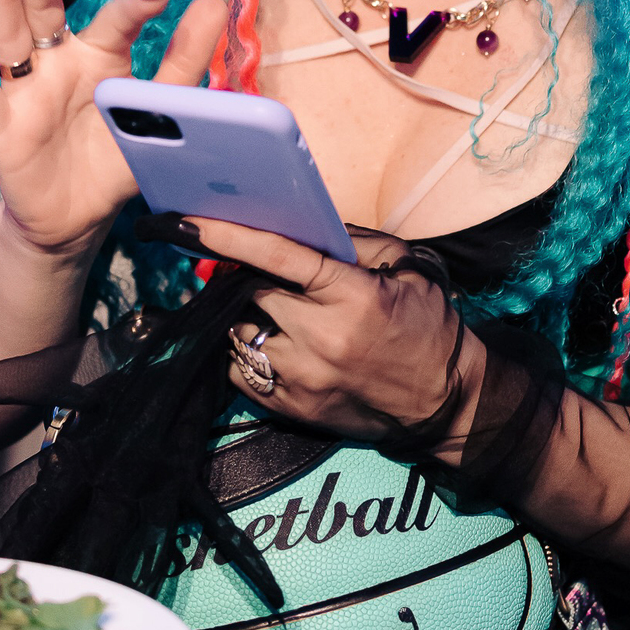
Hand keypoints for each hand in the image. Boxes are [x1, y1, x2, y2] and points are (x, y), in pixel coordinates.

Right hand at [0, 0, 227, 256]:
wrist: (78, 216)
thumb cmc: (117, 154)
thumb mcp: (158, 111)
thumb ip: (185, 58)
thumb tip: (218, 0)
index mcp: (100, 54)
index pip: (114, 21)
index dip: (133, 7)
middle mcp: (58, 60)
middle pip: (47, 9)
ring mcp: (27, 88)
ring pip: (10, 35)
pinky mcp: (3, 124)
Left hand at [187, 218, 485, 445]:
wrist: (444, 403)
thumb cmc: (429, 329)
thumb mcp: (408, 270)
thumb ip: (358, 242)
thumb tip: (308, 222)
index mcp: (350, 296)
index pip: (277, 257)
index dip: (227, 235)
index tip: (185, 221)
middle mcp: (320, 338)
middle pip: (249, 292)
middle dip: (239, 274)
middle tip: (240, 264)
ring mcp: (302, 378)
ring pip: (238, 333)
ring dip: (240, 313)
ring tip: (260, 305)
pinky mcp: (292, 408)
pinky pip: (240, 373)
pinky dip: (242, 351)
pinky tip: (261, 338)